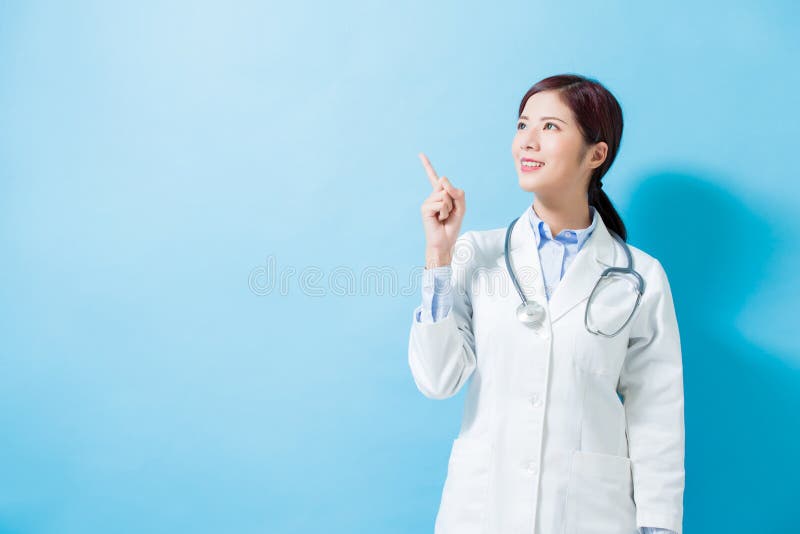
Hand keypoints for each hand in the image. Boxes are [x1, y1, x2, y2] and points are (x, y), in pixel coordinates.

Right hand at [418, 152, 465, 266]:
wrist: (445, 241)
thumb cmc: (452, 225)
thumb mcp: (461, 208)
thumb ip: (458, 194)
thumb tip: (445, 183)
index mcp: (440, 194)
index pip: (434, 178)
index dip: (427, 165)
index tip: (420, 154)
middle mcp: (432, 196)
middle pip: (446, 184)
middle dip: (454, 198)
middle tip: (450, 212)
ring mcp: (427, 201)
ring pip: (445, 195)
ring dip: (449, 207)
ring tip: (444, 217)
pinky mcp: (425, 208)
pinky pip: (441, 203)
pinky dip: (444, 212)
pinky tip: (439, 219)